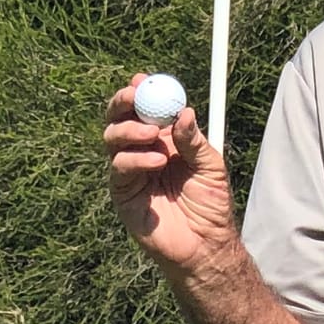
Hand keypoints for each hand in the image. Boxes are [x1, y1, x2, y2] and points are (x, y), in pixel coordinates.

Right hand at [104, 78, 235, 273]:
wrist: (205, 244)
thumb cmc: (210, 205)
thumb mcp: (210, 166)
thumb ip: (195, 140)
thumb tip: (184, 112)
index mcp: (164, 140)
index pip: (144, 109)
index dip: (140, 92)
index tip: (142, 79)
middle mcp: (142, 151)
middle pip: (119, 118)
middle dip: (123, 103)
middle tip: (134, 96)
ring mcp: (130, 171)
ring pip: (112, 138)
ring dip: (130, 130)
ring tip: (153, 135)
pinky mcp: (122, 193)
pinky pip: (119, 167)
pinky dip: (135, 159)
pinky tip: (157, 162)